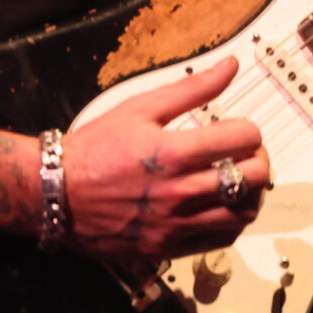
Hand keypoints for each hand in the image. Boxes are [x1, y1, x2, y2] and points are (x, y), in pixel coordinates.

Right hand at [61, 60, 270, 269]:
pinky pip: (222, 239)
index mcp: (173, 152)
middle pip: (253, 179)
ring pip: (244, 213)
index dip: (248, 129)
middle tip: (244, 154)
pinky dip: (232, 221)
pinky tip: (220, 205)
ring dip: (250, 193)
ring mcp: (175, 224)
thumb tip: (231, 65)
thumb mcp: (139, 108)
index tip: (235, 129)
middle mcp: (179, 192)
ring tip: (236, 180)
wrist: (55, 194)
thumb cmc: (95, 147)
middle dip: (257, 160)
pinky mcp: (169, 247)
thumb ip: (191, 88)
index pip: (243, 138)